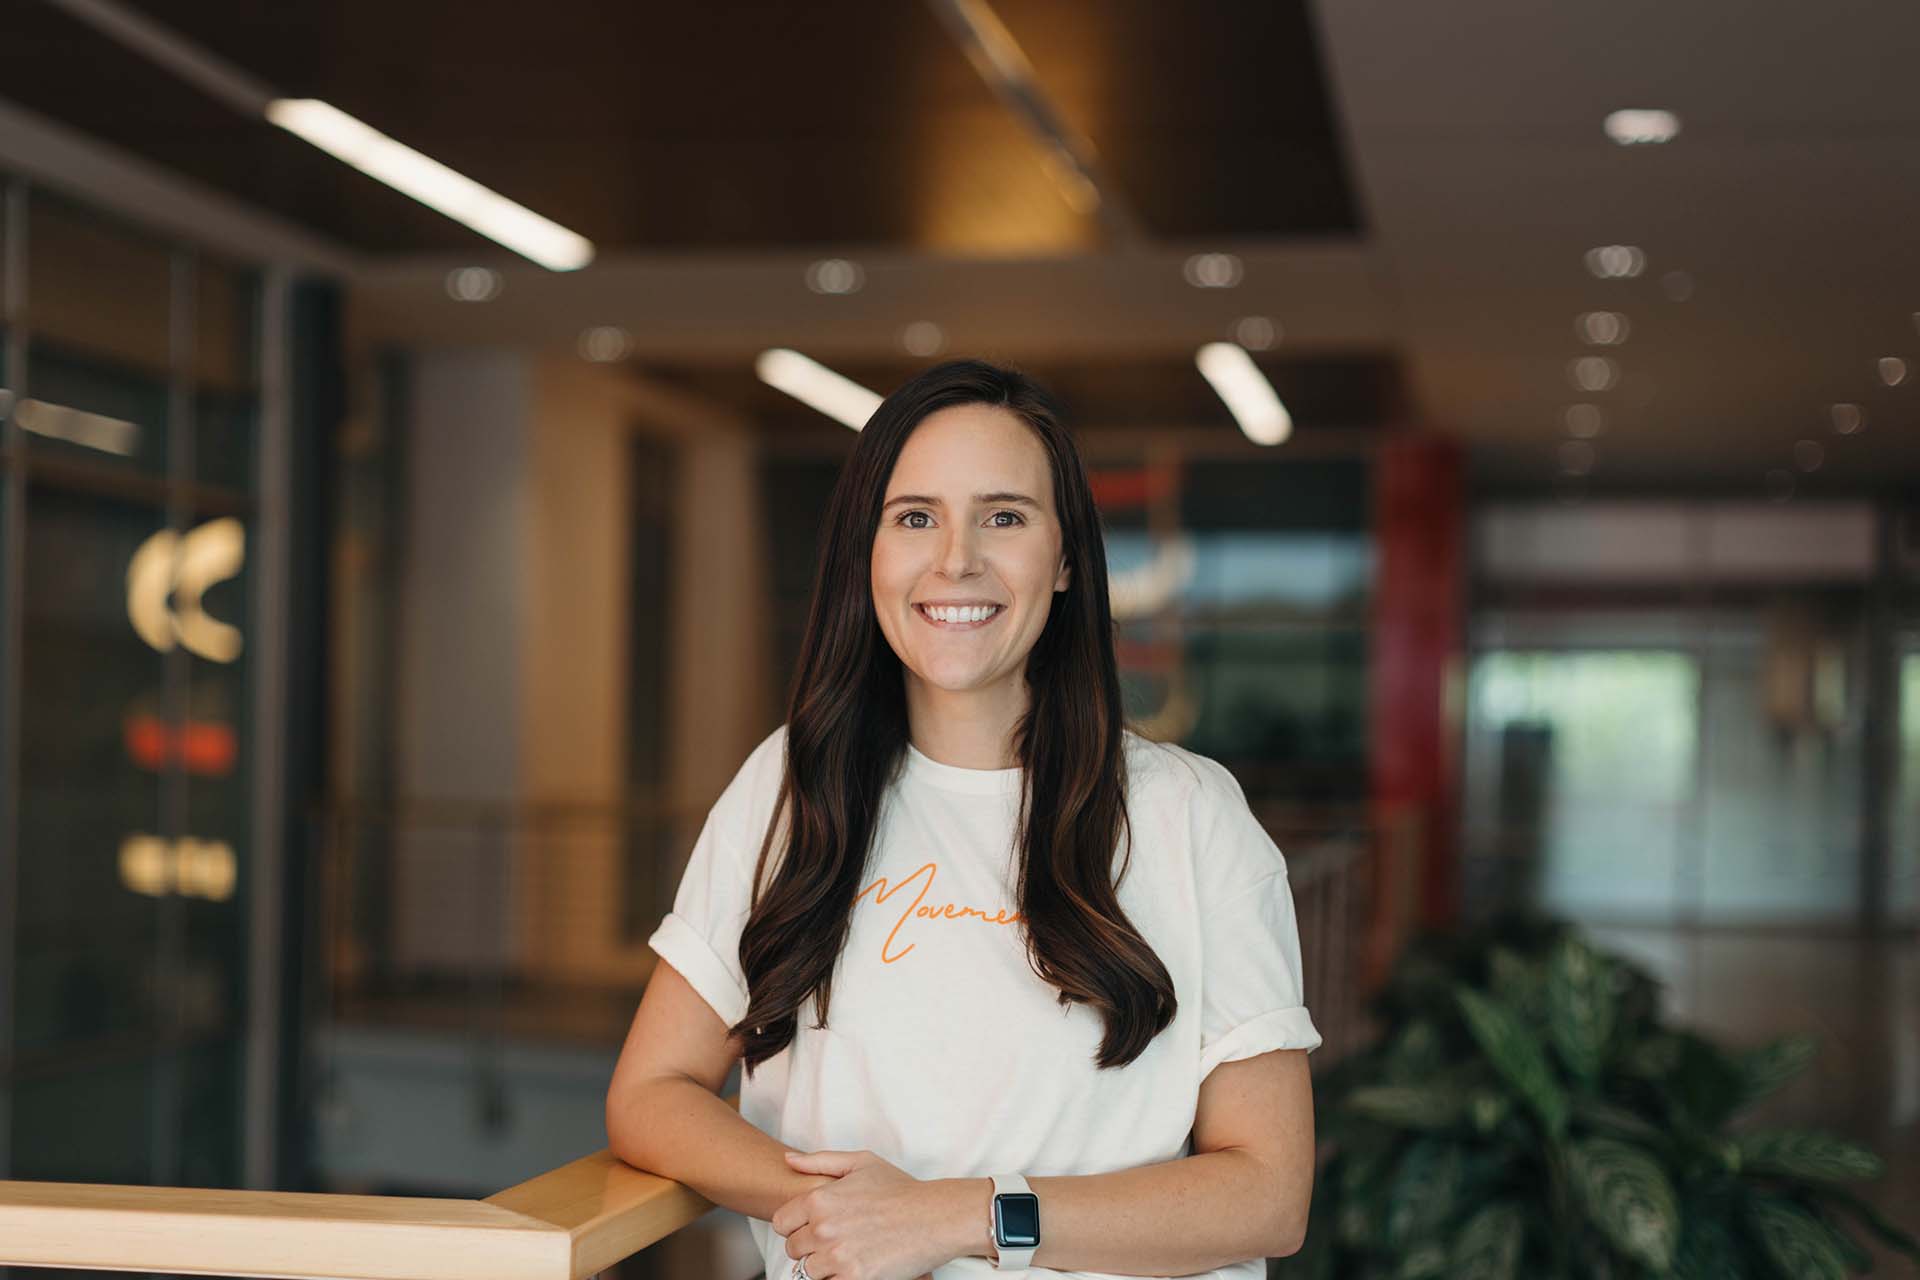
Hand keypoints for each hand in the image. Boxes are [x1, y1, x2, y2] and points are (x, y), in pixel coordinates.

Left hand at [771, 1148, 955, 1279]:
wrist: (936, 1217)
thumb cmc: (900, 1190)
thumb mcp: (861, 1163)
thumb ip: (819, 1160)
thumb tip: (788, 1160)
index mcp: (819, 1199)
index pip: (781, 1223)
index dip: (796, 1226)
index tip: (816, 1226)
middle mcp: (823, 1228)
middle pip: (794, 1250)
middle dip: (811, 1246)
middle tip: (838, 1240)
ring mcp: (838, 1256)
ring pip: (809, 1271)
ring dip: (825, 1265)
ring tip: (850, 1253)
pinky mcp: (855, 1278)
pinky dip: (841, 1277)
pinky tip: (858, 1264)